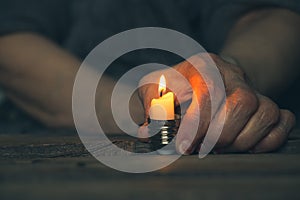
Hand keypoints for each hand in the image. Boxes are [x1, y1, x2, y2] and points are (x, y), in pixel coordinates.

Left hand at [138, 54, 294, 153]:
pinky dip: (267, 139)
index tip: (184, 145)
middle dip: (219, 135)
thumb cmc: (177, 84)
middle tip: (200, 148)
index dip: (197, 123)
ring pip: (264, 113)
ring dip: (240, 140)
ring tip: (218, 147)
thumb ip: (150, 104)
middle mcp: (232, 73)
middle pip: (241, 103)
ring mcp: (253, 87)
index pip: (208, 92)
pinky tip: (244, 145)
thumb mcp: (154, 86)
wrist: (208, 74)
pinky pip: (282, 120)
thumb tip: (149, 130)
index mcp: (202, 66)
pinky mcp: (267, 101)